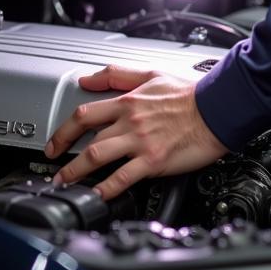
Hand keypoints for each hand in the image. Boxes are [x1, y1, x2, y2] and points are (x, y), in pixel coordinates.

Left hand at [44, 66, 227, 199]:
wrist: (217, 108)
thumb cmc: (190, 93)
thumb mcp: (151, 74)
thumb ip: (118, 75)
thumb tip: (89, 78)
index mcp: (128, 101)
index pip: (85, 113)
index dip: (64, 129)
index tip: (55, 140)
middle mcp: (130, 122)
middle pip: (86, 139)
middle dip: (63, 154)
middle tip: (53, 166)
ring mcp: (140, 142)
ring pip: (98, 157)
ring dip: (76, 172)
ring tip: (65, 182)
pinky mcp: (153, 161)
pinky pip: (123, 178)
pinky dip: (106, 189)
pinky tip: (97, 195)